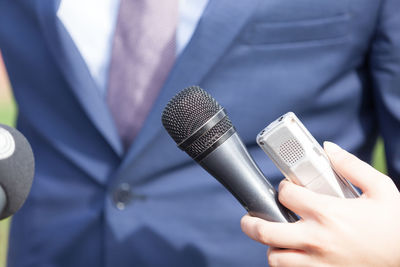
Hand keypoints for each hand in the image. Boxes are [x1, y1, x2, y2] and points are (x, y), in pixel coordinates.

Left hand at [241, 141, 399, 266]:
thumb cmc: (394, 225)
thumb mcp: (380, 188)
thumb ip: (351, 166)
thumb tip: (328, 148)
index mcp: (328, 212)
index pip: (285, 195)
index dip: (282, 189)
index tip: (286, 190)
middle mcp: (317, 238)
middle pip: (266, 230)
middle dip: (251, 222)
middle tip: (249, 218)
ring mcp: (318, 262)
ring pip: (275, 257)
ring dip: (271, 246)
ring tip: (276, 239)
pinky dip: (285, 264)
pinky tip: (292, 254)